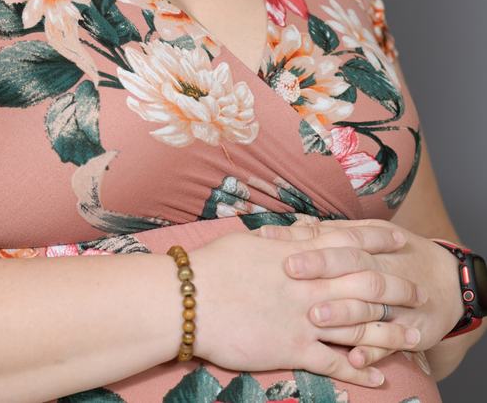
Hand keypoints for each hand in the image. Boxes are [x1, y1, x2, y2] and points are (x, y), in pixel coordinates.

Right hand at [189, 221, 419, 387]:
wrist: (190, 300)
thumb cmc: (215, 266)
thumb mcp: (252, 242)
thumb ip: (283, 240)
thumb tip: (302, 231)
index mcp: (299, 255)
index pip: (347, 243)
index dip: (375, 241)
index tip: (397, 240)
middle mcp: (310, 285)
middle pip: (365, 284)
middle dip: (395, 287)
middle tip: (417, 290)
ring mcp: (305, 318)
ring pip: (360, 326)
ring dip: (389, 331)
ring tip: (412, 336)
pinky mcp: (294, 349)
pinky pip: (336, 362)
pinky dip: (360, 371)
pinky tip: (378, 377)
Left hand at [260, 218, 464, 370]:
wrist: (449, 281)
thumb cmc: (398, 255)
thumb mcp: (370, 235)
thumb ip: (332, 232)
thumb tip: (294, 225)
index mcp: (369, 245)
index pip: (337, 238)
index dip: (308, 239)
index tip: (276, 241)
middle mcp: (381, 269)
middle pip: (351, 265)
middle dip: (321, 267)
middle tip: (290, 270)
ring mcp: (396, 301)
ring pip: (369, 305)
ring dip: (343, 312)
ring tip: (315, 316)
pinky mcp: (409, 330)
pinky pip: (390, 343)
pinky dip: (374, 352)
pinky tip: (355, 360)